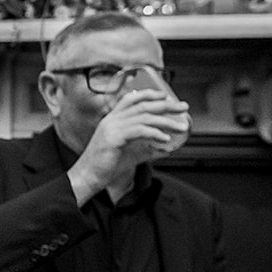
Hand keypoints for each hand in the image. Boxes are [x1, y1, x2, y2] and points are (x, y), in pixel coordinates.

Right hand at [69, 88, 189, 196]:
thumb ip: (147, 148)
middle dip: (166, 105)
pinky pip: (139, 131)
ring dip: (166, 121)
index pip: (131, 99)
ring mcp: (112, 127)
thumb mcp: (131, 153)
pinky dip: (155, 133)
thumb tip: (166, 148)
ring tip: (180, 126)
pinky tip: (165, 139)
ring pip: (144, 117)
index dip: (149, 94)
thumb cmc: (106, 166)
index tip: (165, 96)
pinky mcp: (114, 138)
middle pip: (143, 106)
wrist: (88, 177)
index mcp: (112, 120)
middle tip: (182, 107)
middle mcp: (112, 120)